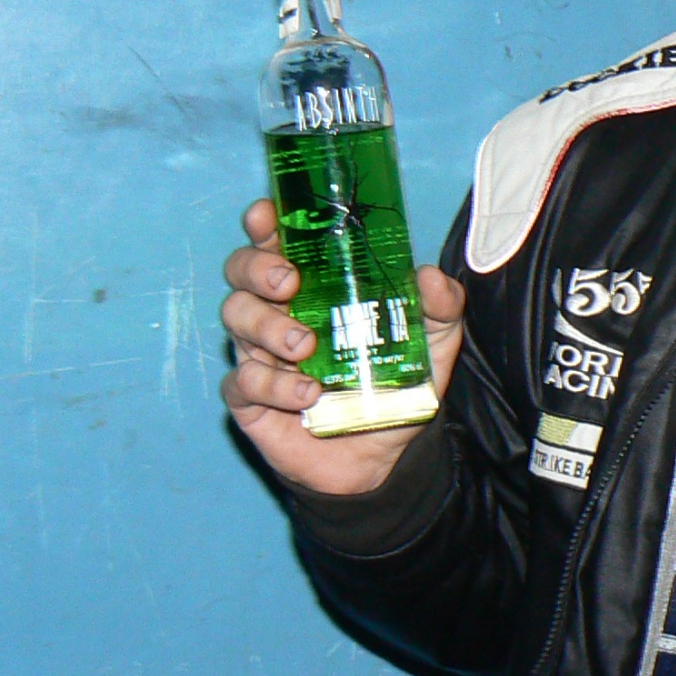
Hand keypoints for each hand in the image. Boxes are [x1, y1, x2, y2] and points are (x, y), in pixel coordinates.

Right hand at [220, 198, 466, 496]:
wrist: (384, 459)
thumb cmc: (396, 385)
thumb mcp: (432, 344)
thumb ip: (440, 308)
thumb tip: (431, 276)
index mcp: (312, 286)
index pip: (275, 241)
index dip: (263, 223)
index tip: (267, 216)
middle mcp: (277, 312)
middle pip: (240, 272)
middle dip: (256, 268)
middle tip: (289, 282)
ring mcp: (259, 355)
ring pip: (235, 319)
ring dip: (265, 325)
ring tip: (303, 346)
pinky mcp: (252, 401)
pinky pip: (243, 383)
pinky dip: (272, 385)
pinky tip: (306, 393)